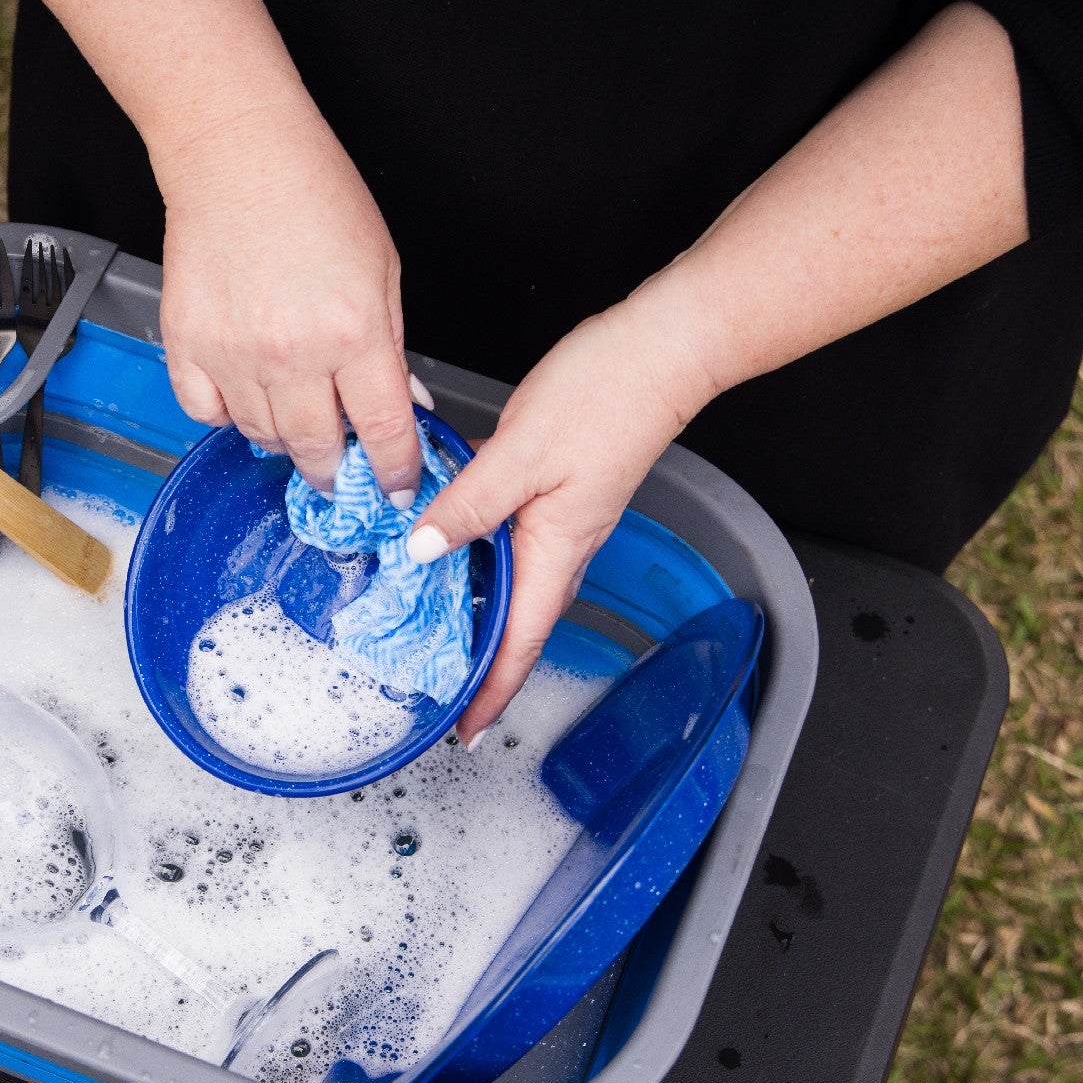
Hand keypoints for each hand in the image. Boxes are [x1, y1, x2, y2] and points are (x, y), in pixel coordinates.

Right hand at [153, 106, 424, 499]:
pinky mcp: (187, 345)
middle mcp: (292, 354)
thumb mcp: (383, 270)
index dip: (394, 471)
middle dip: (335, 469)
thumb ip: (391, 348)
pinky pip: (207, 413)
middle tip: (340, 466)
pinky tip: (246, 394)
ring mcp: (233, 354)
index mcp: (353, 333)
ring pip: (262, 437)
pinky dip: (228, 415)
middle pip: (317, 449)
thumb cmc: (315, 196)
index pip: (382, 431)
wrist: (238, 155)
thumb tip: (402, 405)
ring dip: (285, 439)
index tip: (396, 489)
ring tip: (296, 415)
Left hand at [405, 284, 719, 745]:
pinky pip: (517, 547)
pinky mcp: (561, 494)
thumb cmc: (606, 394)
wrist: (661, 350)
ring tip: (439, 640)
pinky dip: (485, 564)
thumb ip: (468, 504)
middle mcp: (566, 547)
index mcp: (557, 550)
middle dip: (484, 668)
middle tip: (439, 694)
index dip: (492, 691)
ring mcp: (566, 523)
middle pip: (520, 627)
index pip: (521, 643)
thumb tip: (420, 551)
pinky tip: (453, 552)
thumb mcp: (521, 452)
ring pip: (518, 589)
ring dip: (484, 620)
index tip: (465, 732)